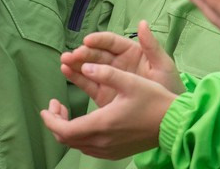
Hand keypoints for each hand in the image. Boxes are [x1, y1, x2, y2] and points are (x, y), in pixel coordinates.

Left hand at [40, 62, 175, 158]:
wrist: (173, 124)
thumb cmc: (153, 100)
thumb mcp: (130, 81)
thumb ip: (105, 73)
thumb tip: (86, 67)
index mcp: (102, 124)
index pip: (64, 130)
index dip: (50, 120)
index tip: (47, 107)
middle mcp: (102, 141)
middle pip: (67, 139)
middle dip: (55, 123)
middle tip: (56, 105)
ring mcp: (108, 150)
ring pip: (77, 145)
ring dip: (67, 130)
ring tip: (67, 112)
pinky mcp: (115, 153)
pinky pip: (89, 148)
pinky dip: (80, 137)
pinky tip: (85, 122)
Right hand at [60, 20, 182, 104]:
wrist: (170, 116)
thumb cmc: (169, 87)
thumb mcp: (163, 66)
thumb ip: (151, 46)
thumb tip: (142, 22)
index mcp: (132, 53)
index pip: (112, 43)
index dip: (100, 40)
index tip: (88, 40)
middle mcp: (118, 63)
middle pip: (98, 54)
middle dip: (84, 53)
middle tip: (73, 54)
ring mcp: (110, 78)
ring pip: (90, 67)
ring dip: (76, 63)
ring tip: (64, 61)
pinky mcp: (104, 94)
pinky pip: (89, 83)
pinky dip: (77, 77)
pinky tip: (66, 71)